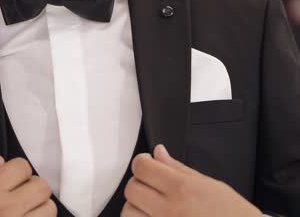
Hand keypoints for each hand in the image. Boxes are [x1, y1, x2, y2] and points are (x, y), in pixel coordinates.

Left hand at [122, 145, 262, 216]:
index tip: (146, 164)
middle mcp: (170, 209)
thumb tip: (159, 153)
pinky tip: (151, 216)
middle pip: (132, 189)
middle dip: (139, 183)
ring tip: (150, 206)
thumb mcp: (210, 185)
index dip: (142, 162)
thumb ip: (179, 169)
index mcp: (182, 189)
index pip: (142, 167)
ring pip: (128, 212)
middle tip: (151, 185)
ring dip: (136, 207)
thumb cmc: (233, 215)